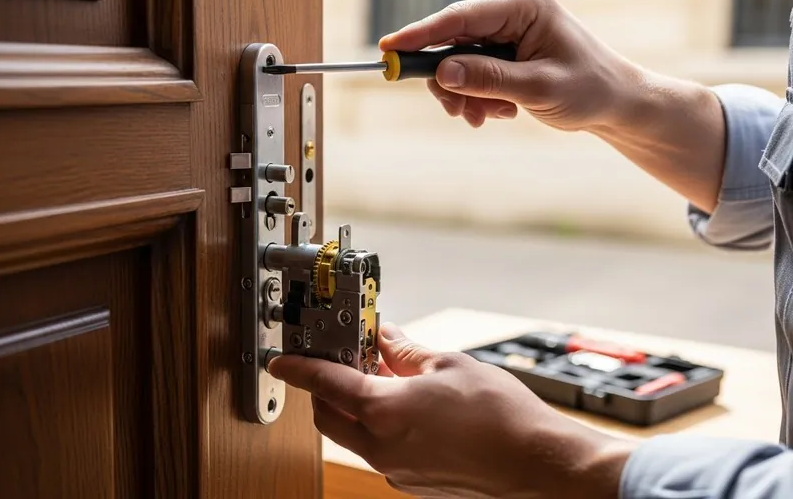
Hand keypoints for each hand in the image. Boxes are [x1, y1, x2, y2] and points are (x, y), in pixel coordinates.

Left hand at [269, 323, 633, 498]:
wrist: (538, 465)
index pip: (325, 385)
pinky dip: (380, 427)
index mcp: (385, 413)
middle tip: (344, 360)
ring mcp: (396, 472)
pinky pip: (381, 451)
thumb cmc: (501, 417)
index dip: (300, 368)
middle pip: (330, 417)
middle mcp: (382, 449)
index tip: (284, 361)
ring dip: (356, 408)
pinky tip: (407, 407)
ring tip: (384, 378)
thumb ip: (405, 351)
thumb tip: (385, 338)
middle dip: (326, 389)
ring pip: (354, 436)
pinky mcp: (413, 484)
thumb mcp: (449, 364)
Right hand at [379, 0, 641, 129]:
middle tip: (454, 111)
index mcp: (524, 7)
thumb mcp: (537, 88)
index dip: (421, 34)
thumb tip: (442, 73)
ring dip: (464, 94)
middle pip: (454, 40)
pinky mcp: (507, 53)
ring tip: (483, 118)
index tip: (388, 48)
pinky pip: (473, 73)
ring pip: (460, 61)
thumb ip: (489, 79)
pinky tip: (496, 113)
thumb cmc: (589, 89)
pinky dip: (476, 97)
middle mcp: (512, 14)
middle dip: (449, 79)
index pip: (461, 17)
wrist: (616, 104)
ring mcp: (508, 33)